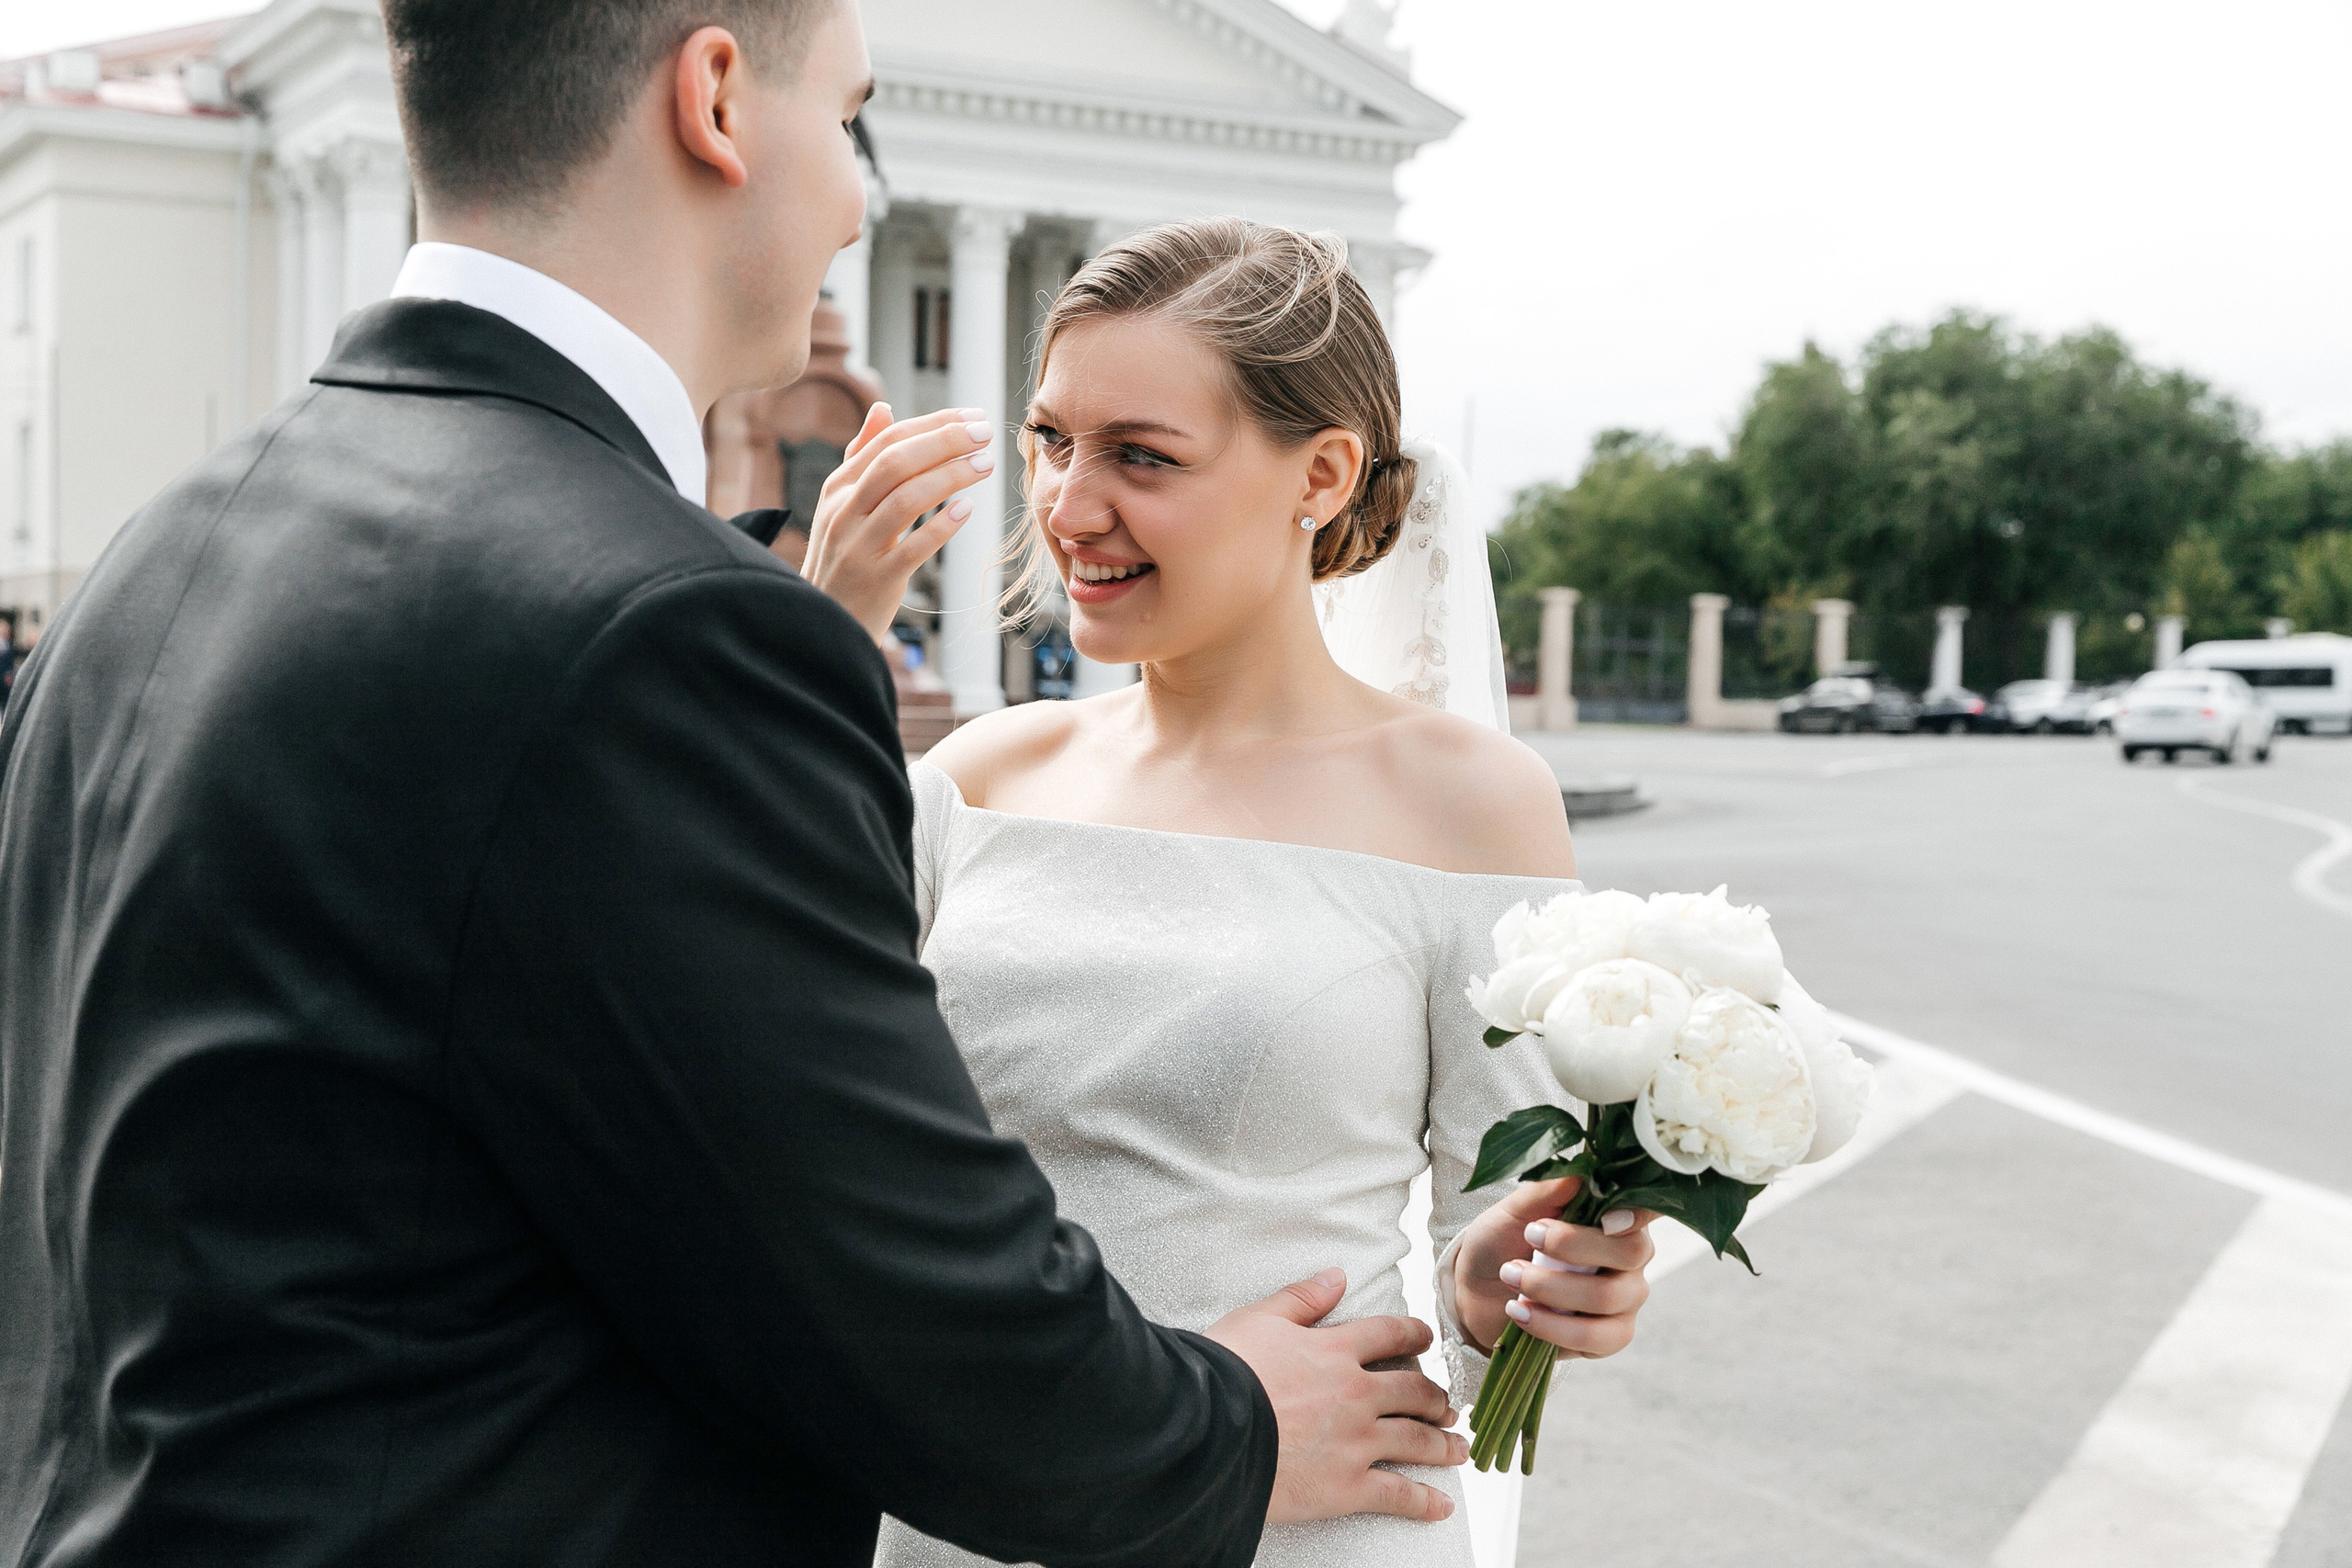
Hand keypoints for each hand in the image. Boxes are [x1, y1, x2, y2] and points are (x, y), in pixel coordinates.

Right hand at [803, 403, 995, 636]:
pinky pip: (912, 547)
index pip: (887, 441)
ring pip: (905, 500)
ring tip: (985, 465)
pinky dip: (942, 525)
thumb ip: (862, 457)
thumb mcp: (843, 504)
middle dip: (944, 442)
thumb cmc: (844, 556)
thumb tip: (884, 407)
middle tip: (985, 432)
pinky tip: (967, 509)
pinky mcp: (877, 579)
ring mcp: (858, 546)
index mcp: (838, 488)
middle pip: (895, 463)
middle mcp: (844, 512)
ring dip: (950, 477)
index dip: (932, 424)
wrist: (825, 620)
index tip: (972, 416)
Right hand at [1204, 1268, 1465, 1525]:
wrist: (1207, 1429)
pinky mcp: (1348, 1486)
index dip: (1413, 1332)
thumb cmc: (1223, 1372)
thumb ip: (1302, 1298)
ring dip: (1443, 1444)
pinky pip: (1397, 1495)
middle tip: (1447, 1405)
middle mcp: (1356, 1394)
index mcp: (1335, 1351)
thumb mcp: (1258, 1319)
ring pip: (1416, 1440)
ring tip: (1459, 1448)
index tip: (1427, 1336)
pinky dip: (1424, 1501)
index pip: (1388, 1334)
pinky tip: (1443, 1504)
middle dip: (1435, 1397)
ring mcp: (1357, 1441)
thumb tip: (1336, 1276)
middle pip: (1413, 1390)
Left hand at [1450, 1176, 1652, 1358]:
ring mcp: (1625, 1300)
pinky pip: (1594, 1338)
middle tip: (1530, 1237)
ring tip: (1510, 1275)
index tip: (1604, 1217)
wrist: (1475, 1291)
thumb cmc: (1502, 1242)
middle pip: (1631, 1253)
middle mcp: (1631, 1258)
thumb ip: (1547, 1191)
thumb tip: (1580, 1174)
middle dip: (1573, 1246)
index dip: (1638, 1214)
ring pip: (1608, 1297)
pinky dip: (1551, 1325)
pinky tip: (1518, 1311)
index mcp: (1616, 1218)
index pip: (1648, 1211)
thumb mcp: (1515, 1210)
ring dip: (1551, 1287)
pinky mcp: (1609, 1338)